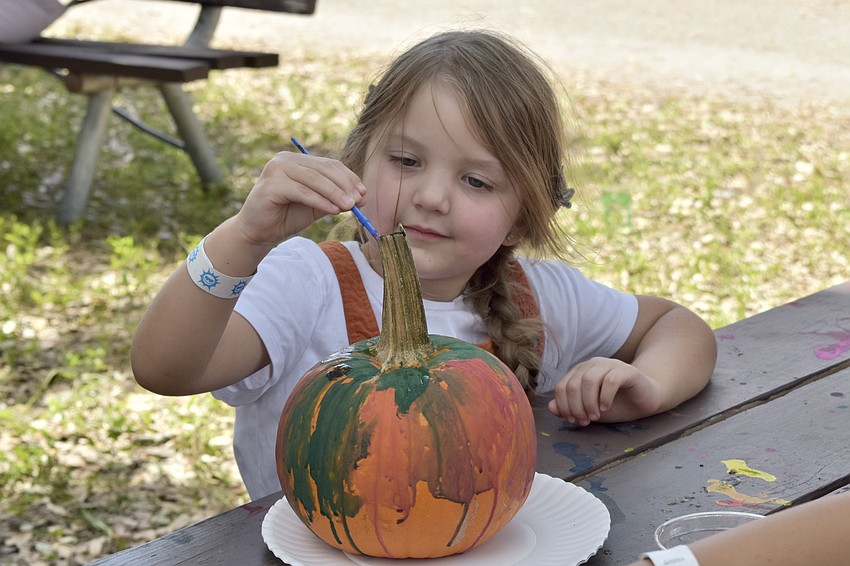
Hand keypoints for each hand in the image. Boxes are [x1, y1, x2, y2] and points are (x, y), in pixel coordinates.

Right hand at [235, 151, 365, 246]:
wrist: (259, 232)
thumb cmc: (286, 216)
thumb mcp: (316, 205)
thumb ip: (334, 198)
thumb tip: (360, 197)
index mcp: (297, 160)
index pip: (328, 164)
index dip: (348, 177)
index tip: (363, 192)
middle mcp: (285, 160)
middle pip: (323, 169)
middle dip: (344, 185)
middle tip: (359, 200)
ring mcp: (276, 169)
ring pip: (314, 179)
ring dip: (335, 193)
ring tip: (350, 206)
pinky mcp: (271, 184)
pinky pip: (302, 191)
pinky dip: (321, 200)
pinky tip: (334, 210)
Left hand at [547, 357, 661, 424]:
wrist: (644, 399)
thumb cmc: (615, 404)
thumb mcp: (589, 410)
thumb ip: (569, 408)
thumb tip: (550, 407)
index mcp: (579, 372)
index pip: (561, 387)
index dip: (564, 406)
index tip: (573, 421)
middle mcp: (591, 365)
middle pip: (573, 385)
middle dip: (576, 407)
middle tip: (585, 421)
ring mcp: (609, 365)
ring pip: (589, 380)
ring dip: (589, 403)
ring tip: (596, 416)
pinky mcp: (625, 370)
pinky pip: (610, 380)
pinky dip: (605, 397)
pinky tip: (606, 408)